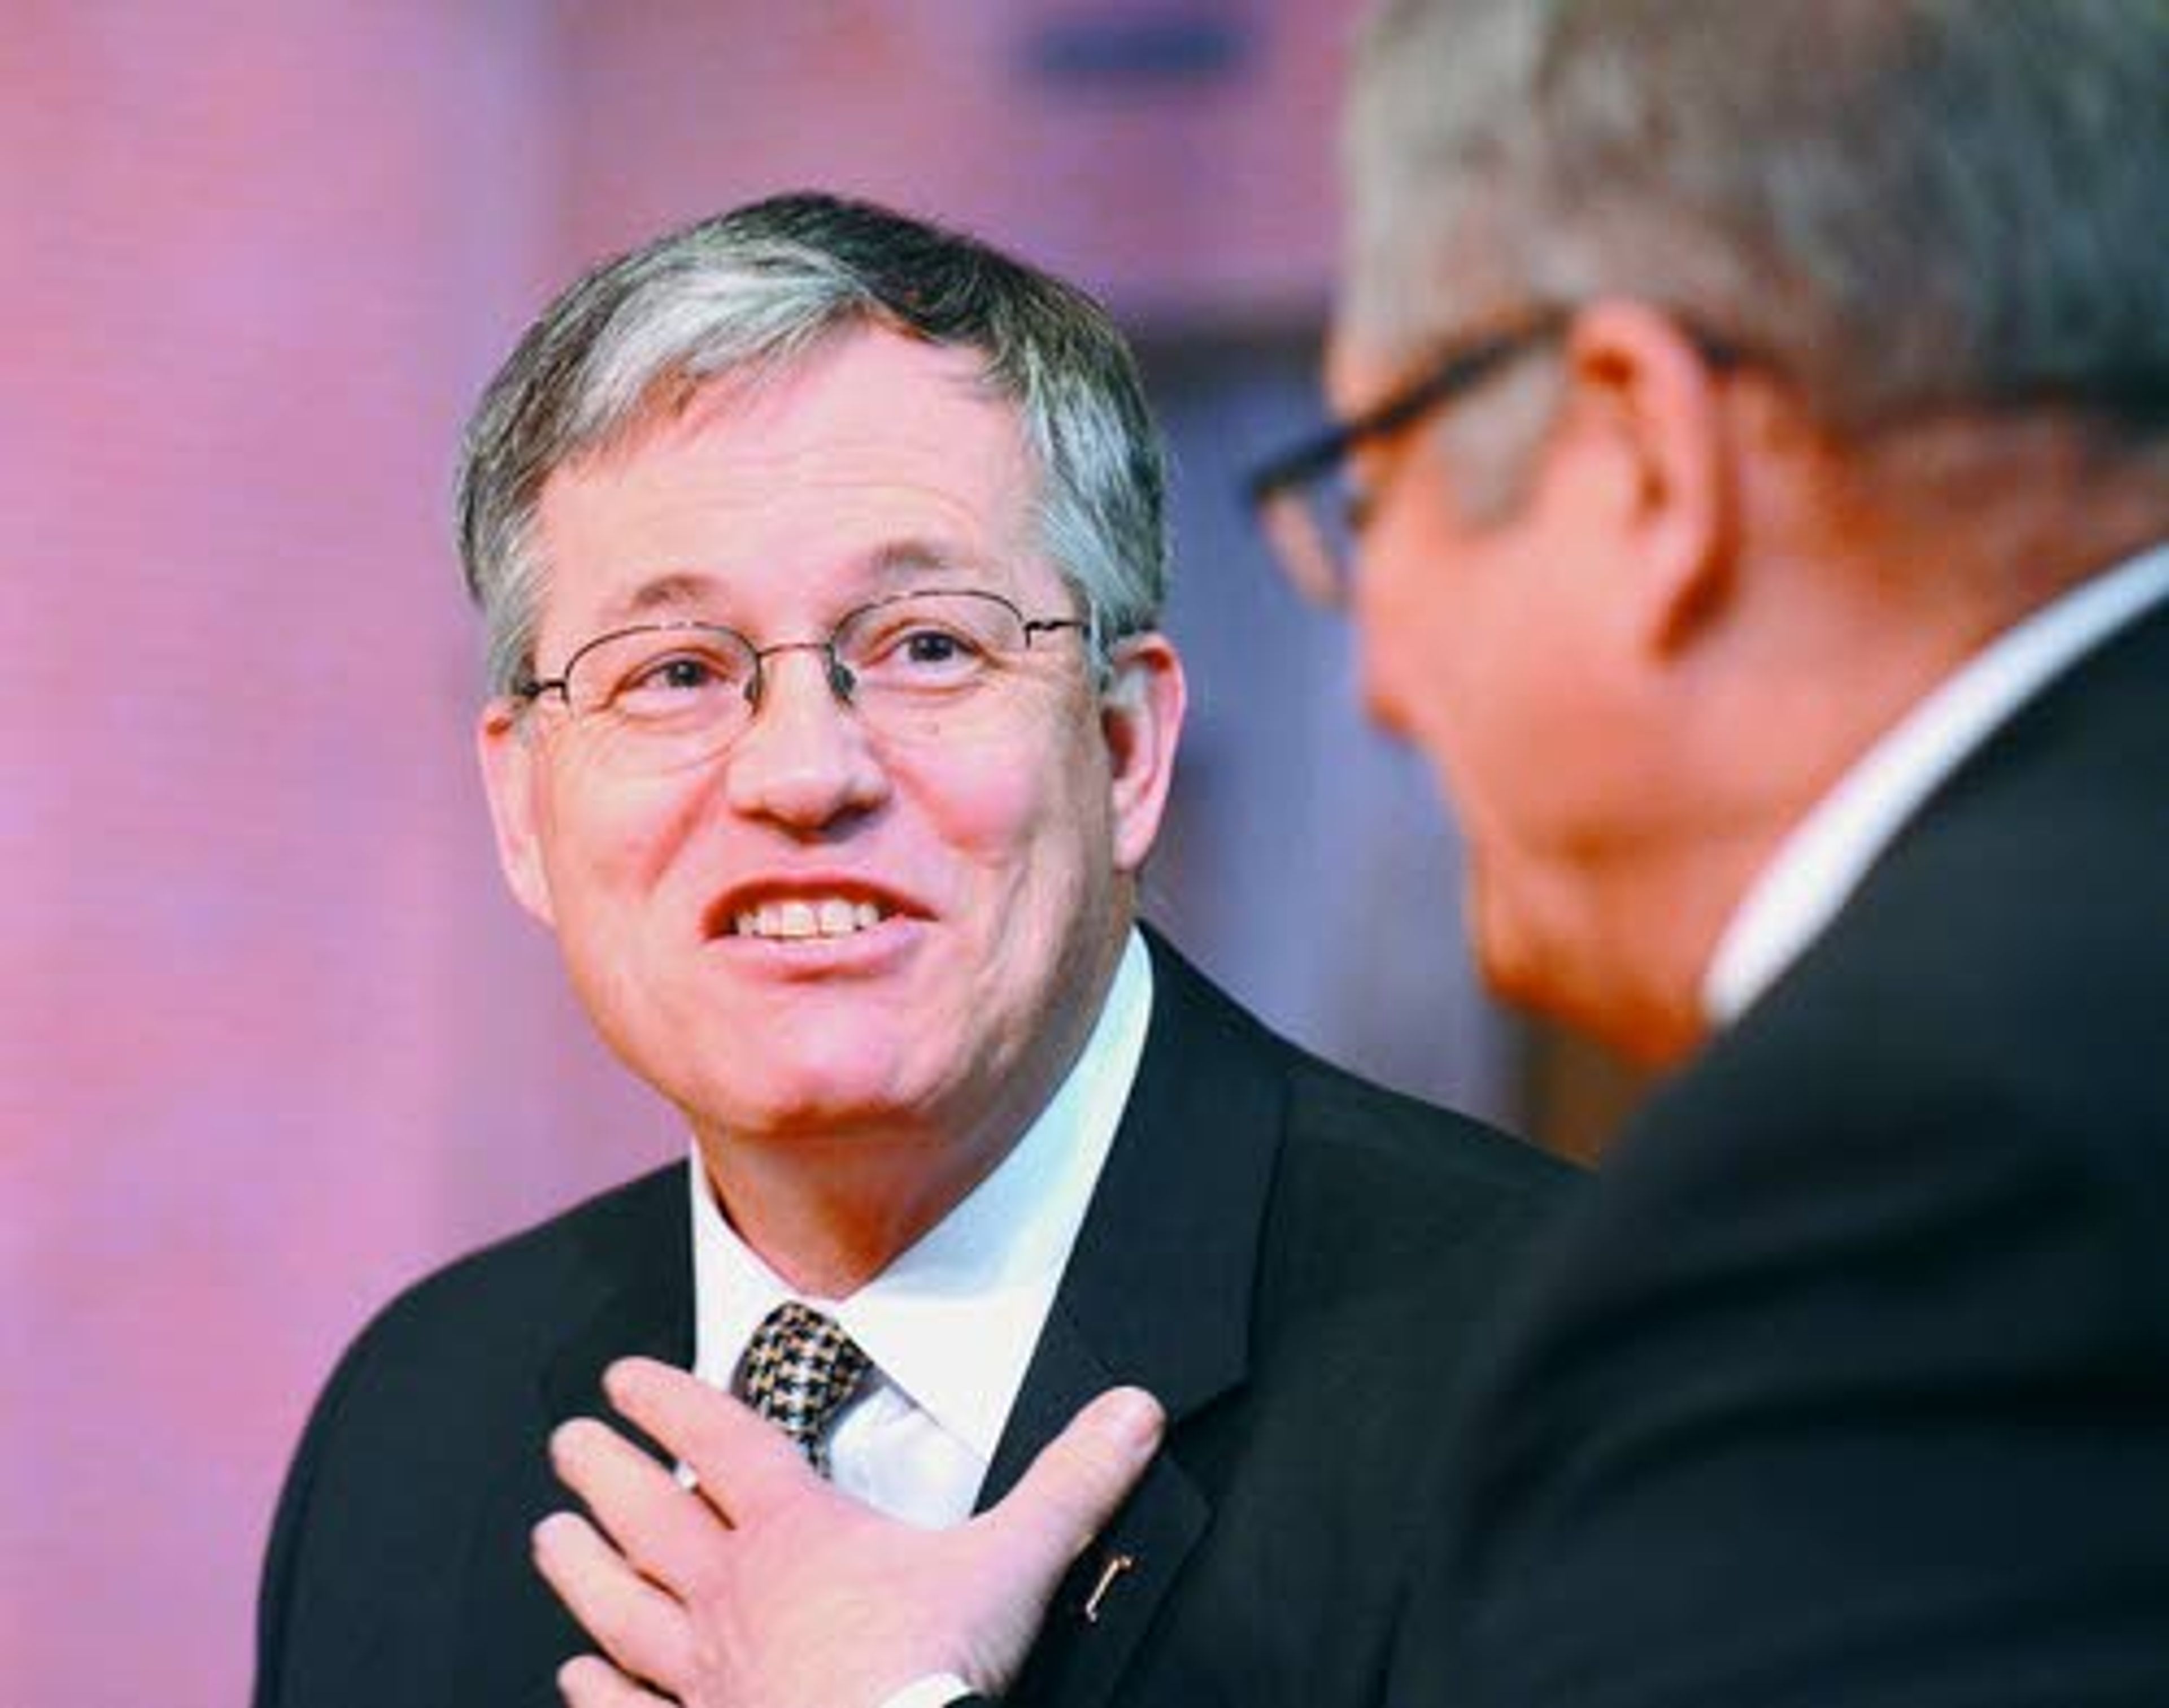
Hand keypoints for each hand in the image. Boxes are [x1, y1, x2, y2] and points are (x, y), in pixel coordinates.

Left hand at [534, 1357, 1163, 1707]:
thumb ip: (1069, 1482)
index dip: (671, 1402)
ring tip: (545, 1536)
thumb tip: (1134, 1407)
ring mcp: (704, 1676)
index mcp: (796, 1535)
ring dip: (580, 1570)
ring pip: (620, 1608)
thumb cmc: (933, 1669)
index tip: (623, 1374)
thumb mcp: (1014, 1561)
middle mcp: (732, 1596)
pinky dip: (597, 1694)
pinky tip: (571, 1675)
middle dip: (604, 1474)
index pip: (722, 1444)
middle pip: (651, 1518)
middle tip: (565, 1441)